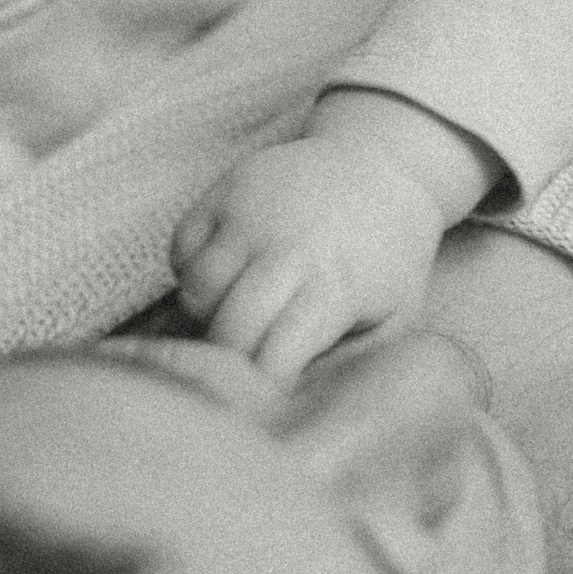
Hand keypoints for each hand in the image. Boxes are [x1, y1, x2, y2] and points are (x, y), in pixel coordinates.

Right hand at [172, 90, 502, 378]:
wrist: (383, 166)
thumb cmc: (387, 259)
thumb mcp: (390, 319)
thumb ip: (345, 366)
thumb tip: (294, 408)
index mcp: (334, 285)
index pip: (275, 357)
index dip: (265, 388)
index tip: (270, 395)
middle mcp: (287, 245)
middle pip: (228, 325)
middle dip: (229, 358)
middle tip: (246, 362)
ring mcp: (252, 212)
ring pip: (196, 288)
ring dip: (209, 313)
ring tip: (241, 313)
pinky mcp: (226, 188)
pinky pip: (182, 248)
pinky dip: (194, 272)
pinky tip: (230, 275)